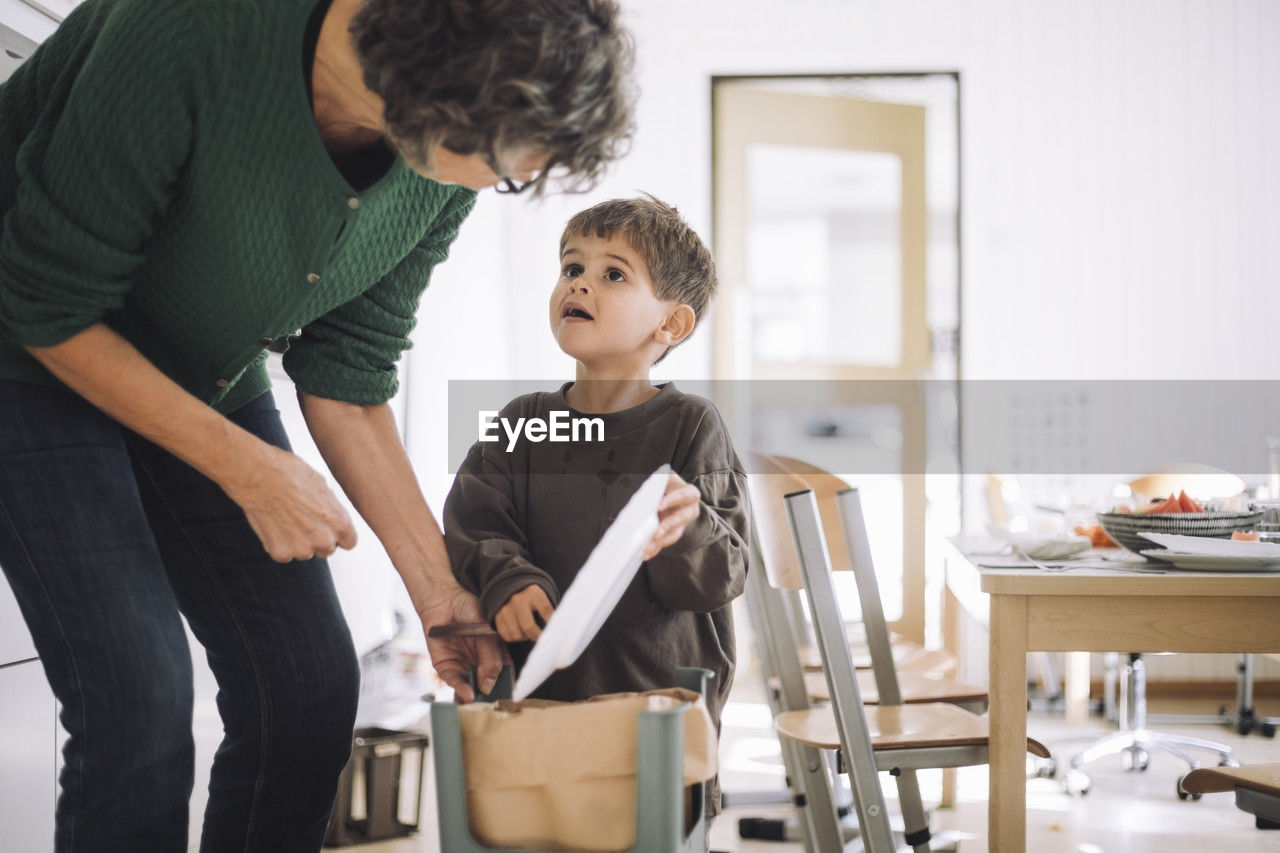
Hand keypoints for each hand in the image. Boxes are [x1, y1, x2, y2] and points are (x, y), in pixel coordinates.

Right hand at [223, 444, 357, 561]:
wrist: (258, 474)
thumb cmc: (289, 473)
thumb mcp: (322, 485)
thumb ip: (331, 508)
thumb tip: (330, 515)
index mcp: (339, 522)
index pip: (349, 542)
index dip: (339, 535)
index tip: (330, 531)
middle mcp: (324, 539)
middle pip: (327, 549)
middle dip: (318, 538)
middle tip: (303, 521)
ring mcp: (301, 548)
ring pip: (304, 552)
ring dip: (297, 541)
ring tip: (286, 518)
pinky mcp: (280, 552)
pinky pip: (284, 554)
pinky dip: (279, 543)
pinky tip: (274, 524)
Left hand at [418, 586, 510, 703]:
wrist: (444, 600)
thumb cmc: (469, 610)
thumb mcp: (488, 632)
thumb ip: (491, 658)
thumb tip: (490, 685)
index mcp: (497, 654)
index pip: (506, 675)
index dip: (508, 687)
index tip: (510, 699)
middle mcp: (481, 663)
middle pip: (488, 686)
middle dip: (490, 697)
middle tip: (493, 705)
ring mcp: (465, 666)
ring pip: (471, 688)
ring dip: (474, 698)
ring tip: (479, 704)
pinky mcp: (447, 667)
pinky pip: (455, 681)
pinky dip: (461, 689)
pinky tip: (467, 694)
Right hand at [494, 585, 554, 642]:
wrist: (513, 589)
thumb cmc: (532, 598)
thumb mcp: (542, 598)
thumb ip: (549, 612)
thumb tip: (555, 630)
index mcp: (533, 593)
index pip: (545, 610)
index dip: (551, 623)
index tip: (554, 632)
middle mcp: (518, 600)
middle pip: (529, 627)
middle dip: (537, 637)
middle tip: (541, 638)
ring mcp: (505, 609)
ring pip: (517, 635)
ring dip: (525, 637)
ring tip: (529, 632)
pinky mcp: (497, 616)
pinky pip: (507, 636)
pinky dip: (515, 637)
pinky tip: (520, 631)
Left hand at [642, 472, 701, 560]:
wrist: (671, 495)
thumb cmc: (666, 485)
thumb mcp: (665, 479)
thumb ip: (659, 482)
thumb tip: (648, 488)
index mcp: (689, 493)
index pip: (685, 495)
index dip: (673, 500)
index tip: (659, 505)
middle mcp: (690, 509)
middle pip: (682, 518)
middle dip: (668, 526)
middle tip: (656, 533)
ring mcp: (682, 524)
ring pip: (674, 534)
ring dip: (661, 542)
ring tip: (647, 548)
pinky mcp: (673, 534)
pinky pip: (665, 542)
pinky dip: (655, 549)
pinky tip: (646, 554)